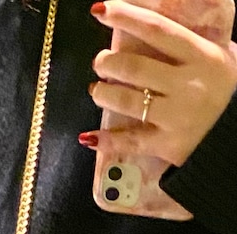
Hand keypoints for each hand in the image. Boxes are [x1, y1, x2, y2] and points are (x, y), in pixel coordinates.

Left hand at [85, 0, 236, 166]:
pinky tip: (88, 136)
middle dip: (108, 63)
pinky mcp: (168, 144)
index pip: (158, 30)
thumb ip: (185, 40)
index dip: (126, 17)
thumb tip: (147, 20)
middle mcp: (189, 85)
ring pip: (127, 102)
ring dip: (102, 93)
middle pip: (135, 68)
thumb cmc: (218, 88)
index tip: (100, 9)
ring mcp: (178, 116)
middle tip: (100, 62)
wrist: (235, 132)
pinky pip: (130, 142)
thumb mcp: (214, 56)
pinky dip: (106, 140)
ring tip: (97, 90)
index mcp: (202, 56)